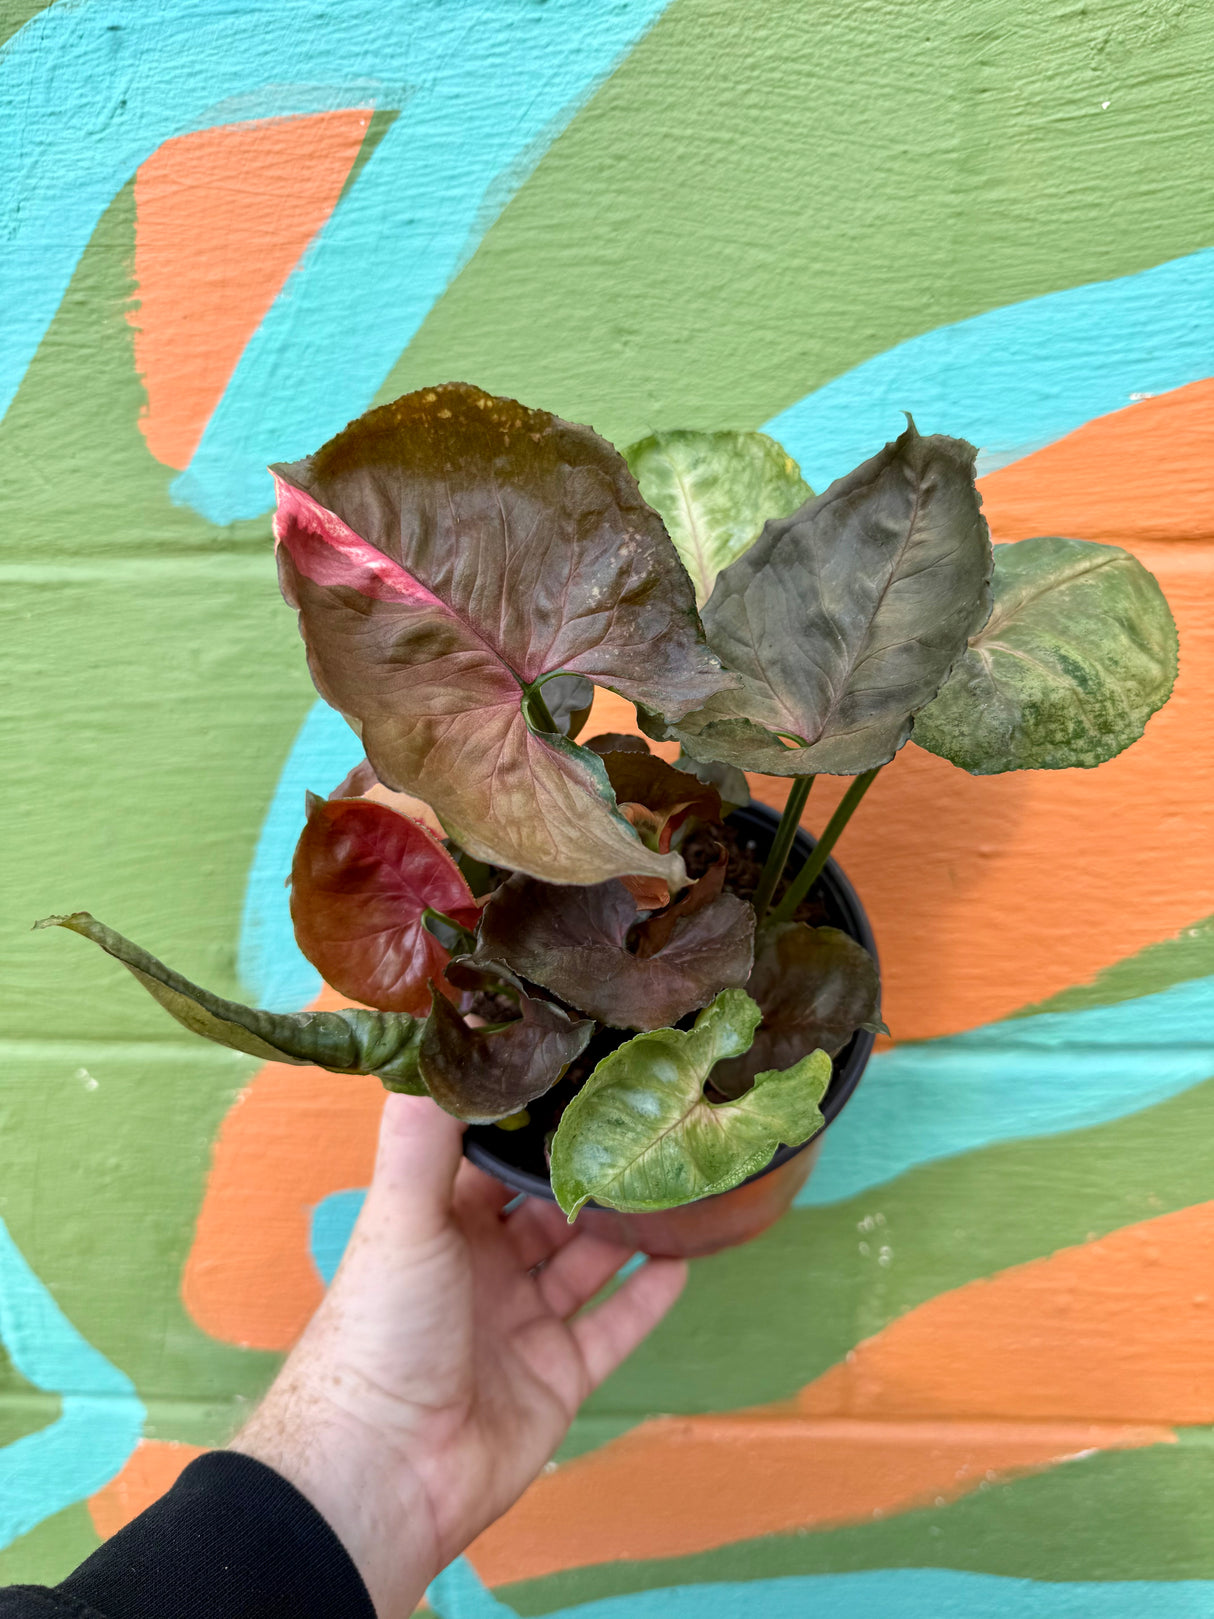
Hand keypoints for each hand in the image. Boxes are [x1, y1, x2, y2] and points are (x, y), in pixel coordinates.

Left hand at [231, 1093, 687, 1616]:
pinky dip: (647, 1296)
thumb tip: (432, 1035)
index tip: (583, 1065)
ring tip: (678, 1172)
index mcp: (440, 1225)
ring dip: (625, 1224)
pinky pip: (612, 1328)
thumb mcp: (403, 1215)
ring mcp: (523, 1324)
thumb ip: (425, 1135)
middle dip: (591, 1167)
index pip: (492, 1157)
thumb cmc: (384, 1325)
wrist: (384, 1470)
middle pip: (548, 1206)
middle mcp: (484, 1267)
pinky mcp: (558, 1379)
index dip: (532, 1118)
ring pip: (586, 1261)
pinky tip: (687, 1255)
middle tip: (650, 1112)